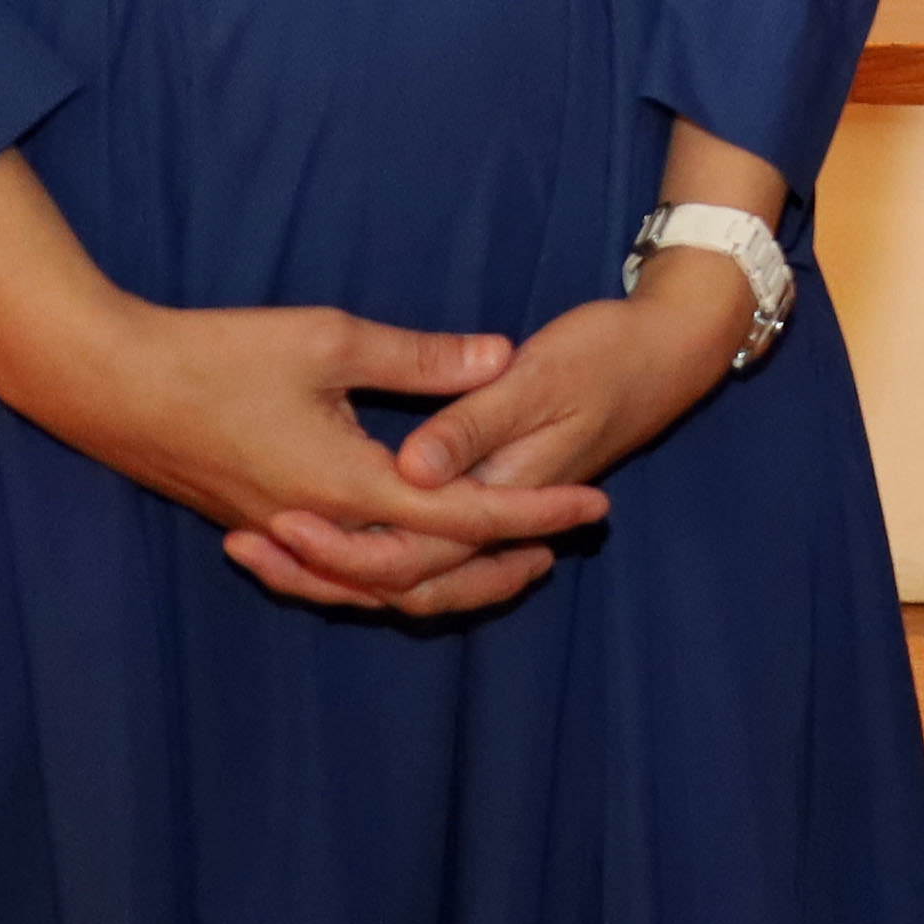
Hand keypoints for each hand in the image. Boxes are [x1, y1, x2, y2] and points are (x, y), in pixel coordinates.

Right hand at [20, 300, 617, 619]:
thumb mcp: (330, 340)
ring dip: (441, 579)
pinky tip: (399, 555)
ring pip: (374, 585)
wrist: (105, 384)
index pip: (462, 518)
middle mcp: (316, 524)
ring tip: (498, 559)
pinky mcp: (254, 524)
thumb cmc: (215, 354)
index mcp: (345, 484)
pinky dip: (377, 575)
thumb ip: (420, 359)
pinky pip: (331, 573)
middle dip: (497, 566)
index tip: (593, 508)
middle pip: (424, 576)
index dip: (534, 513)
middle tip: (560, 548)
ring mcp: (280, 532)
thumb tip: (500, 357)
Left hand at [228, 263, 763, 607]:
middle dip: (318, 569)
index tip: (271, 524)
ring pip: (411, 570)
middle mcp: (495, 508)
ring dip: (336, 566)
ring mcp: (498, 503)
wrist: (679, 349)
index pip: (414, 546)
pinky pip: (423, 546)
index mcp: (502, 482)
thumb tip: (415, 464)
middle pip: (402, 575)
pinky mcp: (495, 488)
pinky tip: (323, 528)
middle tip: (243, 547)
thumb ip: (472, 417)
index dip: (335, 544)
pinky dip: (367, 550)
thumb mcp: (540, 373)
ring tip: (261, 548)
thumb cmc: (613, 350)